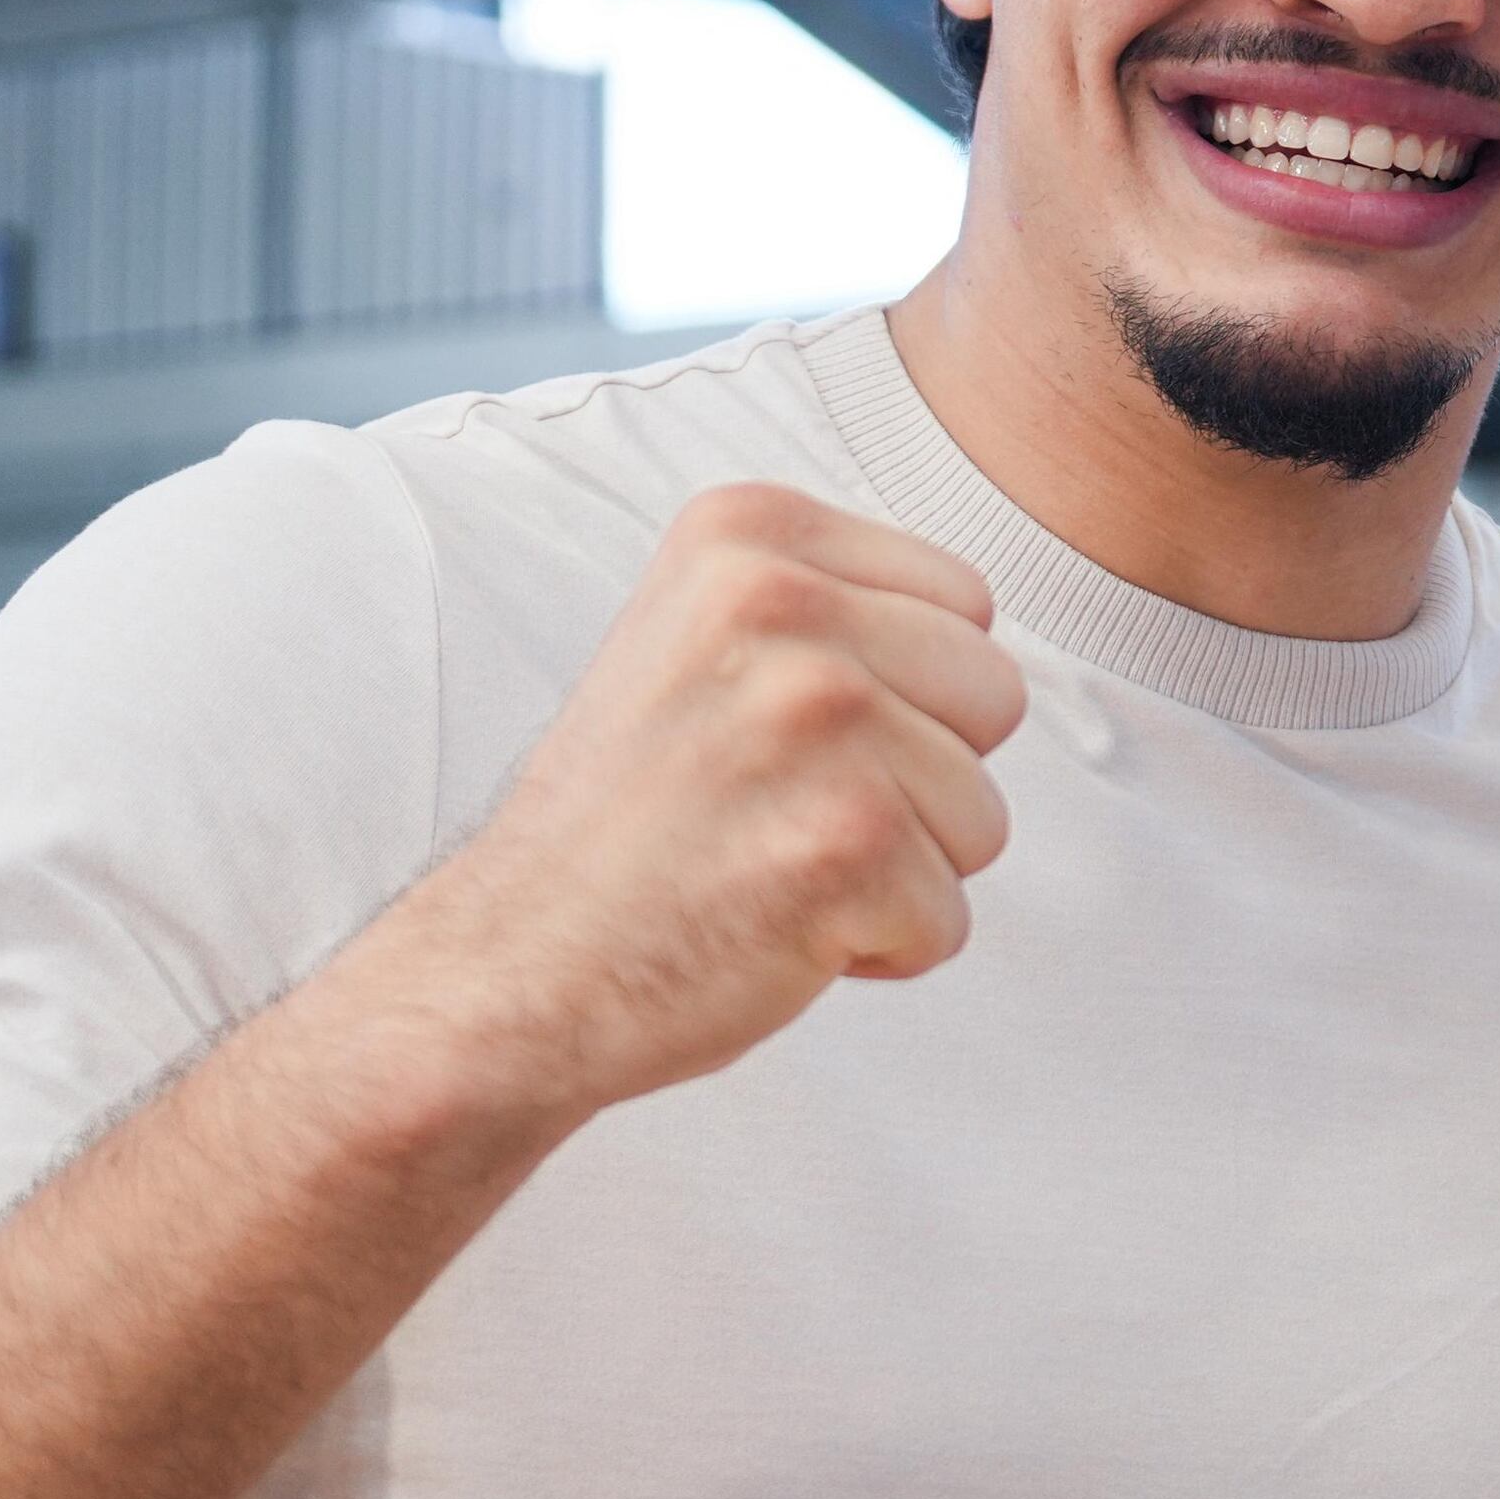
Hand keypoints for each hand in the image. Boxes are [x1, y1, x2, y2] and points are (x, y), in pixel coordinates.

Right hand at [356, 483, 1024, 1122]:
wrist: (507, 966)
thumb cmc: (625, 819)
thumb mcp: (703, 636)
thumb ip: (832, 603)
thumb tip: (980, 619)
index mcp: (752, 533)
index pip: (963, 604)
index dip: (900, 696)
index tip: (777, 735)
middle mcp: (785, 602)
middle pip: (992, 698)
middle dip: (916, 779)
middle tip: (776, 808)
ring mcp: (819, 718)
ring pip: (982, 816)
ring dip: (896, 869)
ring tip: (765, 863)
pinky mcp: (847, 842)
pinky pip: (948, 918)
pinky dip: (877, 950)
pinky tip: (768, 928)